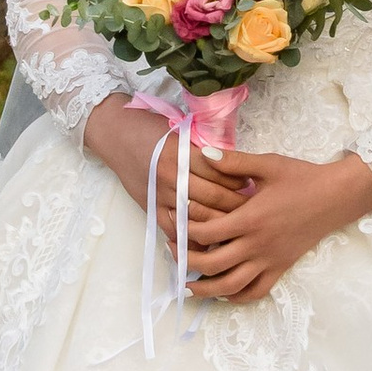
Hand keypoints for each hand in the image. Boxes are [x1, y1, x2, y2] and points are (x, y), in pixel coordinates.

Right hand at [84, 98, 252, 253]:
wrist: (115, 136)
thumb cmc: (149, 128)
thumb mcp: (180, 133)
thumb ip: (203, 153)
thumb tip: (235, 171)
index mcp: (182, 154)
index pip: (221, 173)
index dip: (241, 181)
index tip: (254, 184)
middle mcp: (172, 177)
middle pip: (214, 198)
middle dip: (238, 206)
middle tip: (256, 210)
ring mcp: (161, 196)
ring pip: (198, 218)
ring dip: (221, 224)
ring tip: (240, 226)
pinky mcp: (152, 210)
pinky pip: (177, 232)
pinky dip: (195, 240)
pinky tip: (211, 242)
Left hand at [185, 148, 371, 301]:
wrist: (336, 196)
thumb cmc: (302, 178)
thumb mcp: (268, 165)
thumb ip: (234, 162)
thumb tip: (205, 154)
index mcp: (251, 218)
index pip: (208, 233)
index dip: (185, 230)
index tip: (174, 221)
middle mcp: (258, 244)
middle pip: (214, 264)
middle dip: (187, 261)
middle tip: (172, 253)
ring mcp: (270, 260)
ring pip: (232, 286)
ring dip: (206, 289)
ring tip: (187, 286)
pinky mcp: (281, 268)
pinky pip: (256, 291)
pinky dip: (237, 296)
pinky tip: (223, 292)